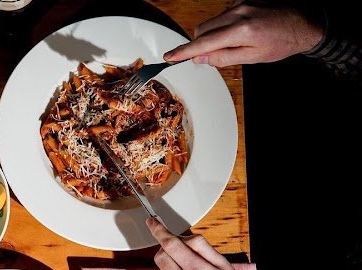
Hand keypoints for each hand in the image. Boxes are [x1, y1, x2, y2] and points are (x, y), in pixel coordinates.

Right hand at [163, 2, 323, 66]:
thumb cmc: (283, 42)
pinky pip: (222, 15)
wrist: (305, 22)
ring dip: (212, 35)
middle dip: (199, 44)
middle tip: (208, 57)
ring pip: (211, 22)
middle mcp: (238, 13)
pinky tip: (236, 33)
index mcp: (241, 31)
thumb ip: (224, 58)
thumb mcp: (254, 57)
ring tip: (230, 44)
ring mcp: (240, 4)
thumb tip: (201, 59)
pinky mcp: (243, 1)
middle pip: (202, 30)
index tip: (170, 57)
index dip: (184, 52)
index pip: (203, 43)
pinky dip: (222, 27)